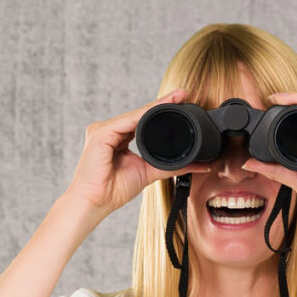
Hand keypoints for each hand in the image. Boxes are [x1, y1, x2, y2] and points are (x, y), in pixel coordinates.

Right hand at [66, 88, 210, 216]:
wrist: (95, 203)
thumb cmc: (113, 190)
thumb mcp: (149, 172)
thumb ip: (173, 166)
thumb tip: (201, 165)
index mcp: (116, 138)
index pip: (142, 121)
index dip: (161, 111)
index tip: (183, 101)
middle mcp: (108, 131)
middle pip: (139, 115)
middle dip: (162, 104)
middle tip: (184, 93)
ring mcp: (102, 130)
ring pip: (135, 115)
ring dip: (156, 106)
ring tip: (176, 98)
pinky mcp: (100, 133)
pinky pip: (127, 121)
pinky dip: (144, 115)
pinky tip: (159, 108)